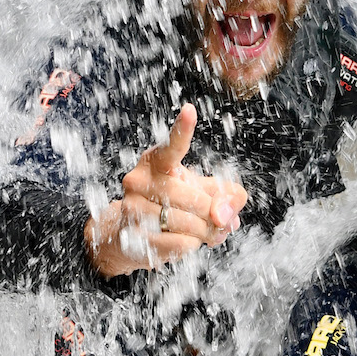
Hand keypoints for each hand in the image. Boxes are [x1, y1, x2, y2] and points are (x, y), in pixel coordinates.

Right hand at [84, 105, 248, 278]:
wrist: (128, 236)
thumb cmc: (171, 206)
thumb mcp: (199, 192)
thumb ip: (225, 195)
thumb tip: (228, 212)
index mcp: (155, 162)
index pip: (172, 147)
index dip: (182, 130)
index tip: (190, 111)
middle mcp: (138, 181)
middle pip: (193, 199)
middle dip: (213, 214)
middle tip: (220, 221)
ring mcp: (132, 209)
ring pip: (188, 224)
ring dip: (206, 232)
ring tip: (205, 233)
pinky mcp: (134, 237)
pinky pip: (180, 243)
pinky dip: (193, 244)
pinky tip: (186, 241)